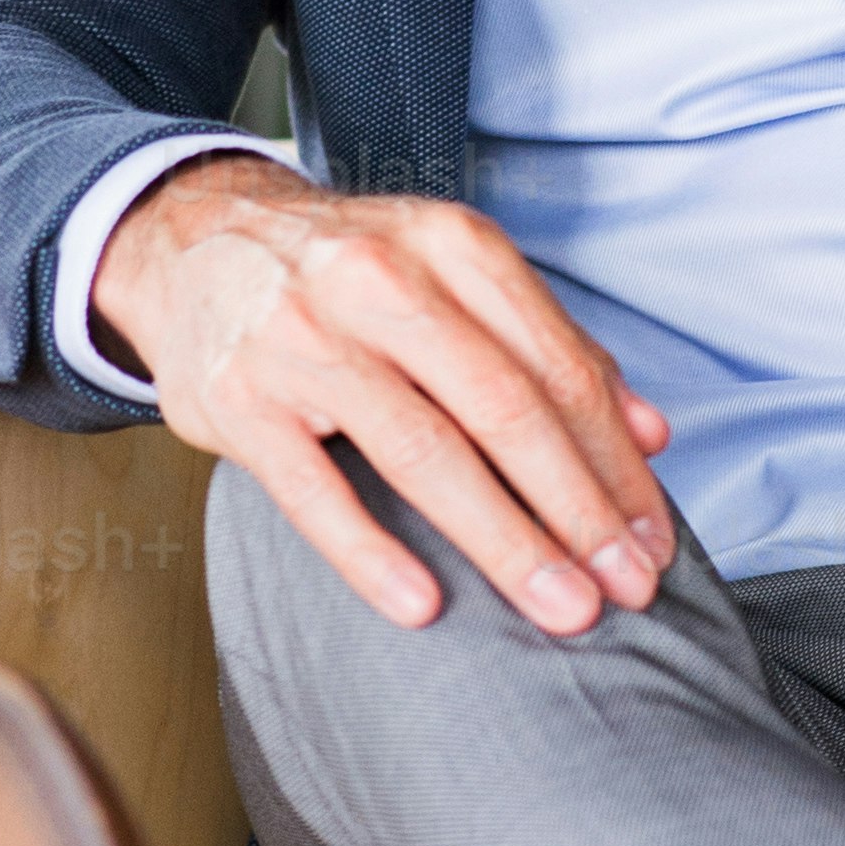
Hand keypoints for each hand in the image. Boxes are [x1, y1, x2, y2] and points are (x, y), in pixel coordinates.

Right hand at [92, 157, 672, 637]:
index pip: (556, 367)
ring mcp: (303, 339)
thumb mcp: (451, 276)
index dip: (614, 461)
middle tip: (626, 586)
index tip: (651, 536)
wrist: (194, 239)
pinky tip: (424, 605)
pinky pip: (312, 491)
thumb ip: (550, 349)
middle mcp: (380, 280)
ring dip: (505, 541)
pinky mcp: (239, 399)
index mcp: (449, 247)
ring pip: (425, 452)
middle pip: (504, 410)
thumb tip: (650, 436)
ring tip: (559, 606)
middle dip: (578, 509)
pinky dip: (372, 552)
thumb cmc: (347, 273)